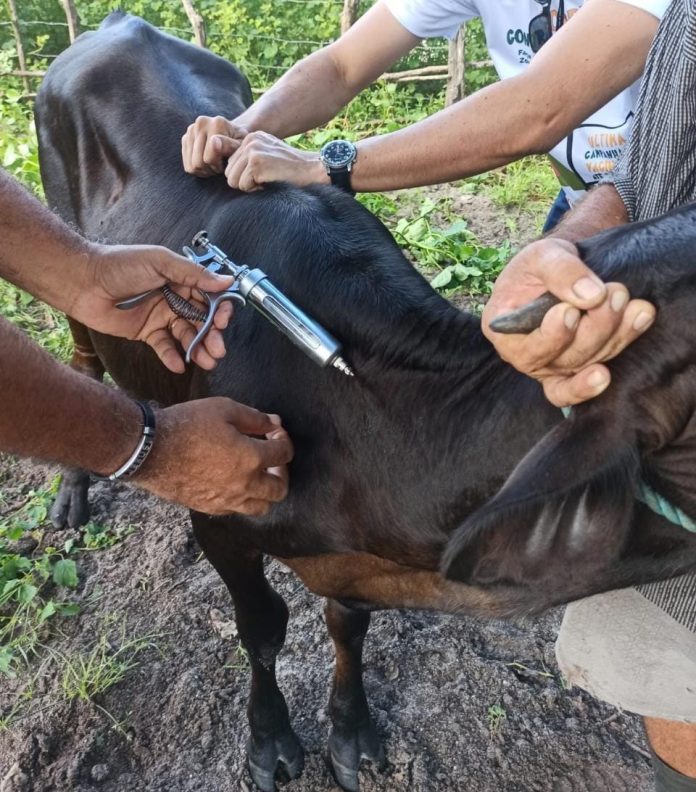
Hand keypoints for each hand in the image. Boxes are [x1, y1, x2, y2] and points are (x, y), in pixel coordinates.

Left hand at [69, 243, 235, 373]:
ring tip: (207, 362)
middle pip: (201, 320)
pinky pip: (164, 346)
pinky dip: (172, 356)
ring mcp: (161, 316)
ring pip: (186, 336)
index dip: (220, 310)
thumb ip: (193, 273)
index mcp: (180, 279)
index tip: (224, 321)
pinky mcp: (146, 332)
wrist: (84, 282)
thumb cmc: (119, 265)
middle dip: (212, 336)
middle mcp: (174, 298)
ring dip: (198, 349)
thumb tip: (226, 281)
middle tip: (218, 350)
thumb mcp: (160, 262)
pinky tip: (179, 364)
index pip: (209, 297)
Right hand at [136, 398, 293, 515]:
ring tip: (257, 474)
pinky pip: (237, 510)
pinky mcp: (209, 507)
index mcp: (251, 459)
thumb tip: (274, 423)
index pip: (284, 454)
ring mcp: (226, 500)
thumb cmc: (187, 425)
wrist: (150, 450)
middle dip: (282, 471)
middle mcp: (243, 485)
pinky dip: (244, 498)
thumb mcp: (224, 409)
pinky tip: (235, 482)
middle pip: (279, 489)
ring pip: (261, 507)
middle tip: (271, 457)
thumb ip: (255, 418)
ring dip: (266, 491)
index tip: (274, 430)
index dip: (284, 439)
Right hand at [181, 115, 248, 175]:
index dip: (219, 167)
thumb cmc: (240, 143)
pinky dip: (197, 169)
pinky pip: (187, 164)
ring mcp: (191, 129)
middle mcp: (201, 122)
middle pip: (198, 162)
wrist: (232, 134)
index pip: (209, 158)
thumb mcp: (241, 146)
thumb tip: (213, 142)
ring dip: (204, 170)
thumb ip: (230, 145)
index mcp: (217, 123)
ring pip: (191, 165)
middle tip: (220, 166)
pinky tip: (207, 164)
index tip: (226, 163)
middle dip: (211, 169)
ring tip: (214, 165)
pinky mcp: (185, 137)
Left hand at [224, 131, 328, 190]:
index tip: (262, 174)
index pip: (231, 163)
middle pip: (229, 172)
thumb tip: (227, 172)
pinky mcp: (256, 163)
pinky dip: (256, 190)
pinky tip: (269, 182)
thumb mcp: (268, 156)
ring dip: (249, 187)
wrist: (312, 170)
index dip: (244, 176)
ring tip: (266, 180)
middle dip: (244, 182)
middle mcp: (249, 140)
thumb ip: (248, 159)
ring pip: (233, 180)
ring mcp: (252, 150)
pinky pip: (243, 186)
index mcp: (251, 137)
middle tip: (265, 179)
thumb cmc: (291, 169)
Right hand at [482, 238, 655, 406]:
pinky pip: (594, 378)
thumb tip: (592, 296)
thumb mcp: (542, 256)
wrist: (558, 271)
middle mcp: (527, 356)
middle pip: (563, 360)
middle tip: (614, 293)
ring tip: (626, 299)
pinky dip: (623, 346)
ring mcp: (554, 366)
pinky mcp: (580, 367)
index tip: (569, 310)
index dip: (551, 337)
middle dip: (594, 328)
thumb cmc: (539, 266)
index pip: (526, 350)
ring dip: (614, 333)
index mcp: (504, 332)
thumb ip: (561, 271)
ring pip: (587, 363)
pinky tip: (640, 321)